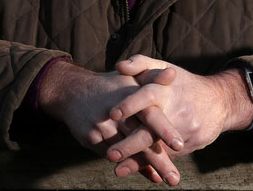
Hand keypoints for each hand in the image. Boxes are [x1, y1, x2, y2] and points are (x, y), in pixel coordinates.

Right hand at [38, 60, 184, 184]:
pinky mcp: (91, 138)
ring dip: (147, 167)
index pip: (149, 114)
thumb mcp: (130, 77)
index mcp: (129, 96)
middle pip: (140, 140)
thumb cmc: (110, 86)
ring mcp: (102, 127)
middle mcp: (115, 113)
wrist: (72, 90)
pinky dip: (131, 165)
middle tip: (175, 179)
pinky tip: (149, 174)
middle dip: (159, 161)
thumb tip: (173, 74)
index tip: (179, 145)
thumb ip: (153, 77)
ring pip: (128, 152)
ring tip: (166, 179)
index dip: (164, 129)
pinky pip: (113, 156)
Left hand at [105, 55, 252, 175]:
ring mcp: (185, 130)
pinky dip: (153, 166)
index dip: (130, 104)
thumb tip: (119, 66)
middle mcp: (176, 111)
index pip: (147, 96)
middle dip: (131, 144)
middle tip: (110, 155)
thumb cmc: (181, 82)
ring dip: (139, 161)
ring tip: (119, 171)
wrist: (219, 100)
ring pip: (159, 148)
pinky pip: (169, 157)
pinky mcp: (192, 144)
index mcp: (166, 90)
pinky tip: (138, 173)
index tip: (112, 114)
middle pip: (151, 130)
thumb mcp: (163, 67)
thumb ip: (140, 64)